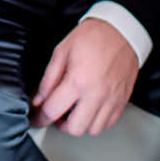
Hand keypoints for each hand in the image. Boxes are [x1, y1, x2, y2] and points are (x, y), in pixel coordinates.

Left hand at [30, 19, 139, 137]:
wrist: (122, 30)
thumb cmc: (94, 37)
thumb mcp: (62, 52)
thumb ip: (48, 79)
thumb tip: (39, 99)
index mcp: (78, 81)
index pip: (52, 111)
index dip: (40, 118)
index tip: (37, 119)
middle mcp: (96, 94)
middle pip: (74, 128)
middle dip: (61, 125)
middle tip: (58, 114)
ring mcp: (112, 99)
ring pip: (93, 130)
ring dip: (81, 124)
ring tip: (76, 111)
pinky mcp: (122, 100)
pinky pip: (109, 123)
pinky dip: (98, 121)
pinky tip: (91, 109)